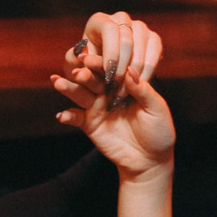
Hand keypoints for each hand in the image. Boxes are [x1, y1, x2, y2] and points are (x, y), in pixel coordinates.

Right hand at [52, 64, 175, 182]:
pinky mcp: (89, 124)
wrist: (150, 159)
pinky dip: (67, 116)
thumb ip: (142, 90)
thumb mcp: (156, 108)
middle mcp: (108, 92)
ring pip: (80, 95)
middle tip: (76, 70)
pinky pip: (75, 118)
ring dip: (69, 89)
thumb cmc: (158, 131)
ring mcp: (97, 107)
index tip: (90, 57)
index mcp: (125, 83)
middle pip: (92, 79)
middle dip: (83, 74)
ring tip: (58, 82)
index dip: (101, 63)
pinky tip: (61, 115)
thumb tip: (129, 70)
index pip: (111, 69)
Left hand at [63, 11, 163, 103]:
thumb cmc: (86, 68)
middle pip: (127, 38)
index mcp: (99, 21)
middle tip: (116, 87)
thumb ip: (74, 62)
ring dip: (134, 71)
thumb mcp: (76, 66)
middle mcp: (121, 19)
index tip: (108, 74)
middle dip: (122, 65)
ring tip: (125, 90)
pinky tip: (138, 85)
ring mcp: (139, 27)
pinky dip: (148, 71)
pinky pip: (155, 52)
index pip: (109, 30)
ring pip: (143, 46)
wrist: (105, 74)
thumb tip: (80, 56)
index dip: (111, 52)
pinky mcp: (153, 38)